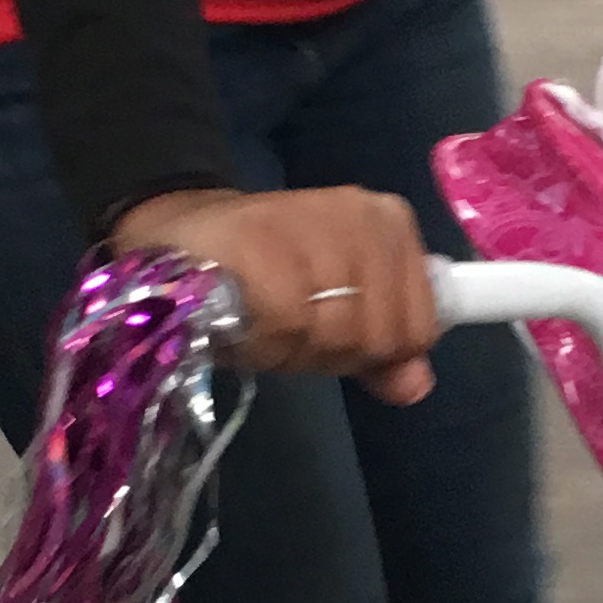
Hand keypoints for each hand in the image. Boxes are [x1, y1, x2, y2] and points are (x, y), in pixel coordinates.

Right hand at [107, 184, 438, 406]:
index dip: (374, 354)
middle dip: (329, 353)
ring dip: (291, 350)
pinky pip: (288, 324)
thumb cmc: (266, 275)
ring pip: (336, 333)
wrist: (183, 231)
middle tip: (287, 331)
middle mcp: (363, 215)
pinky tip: (241, 322)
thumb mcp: (334, 313)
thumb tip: (417, 387)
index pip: (419, 328)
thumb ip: (381, 351)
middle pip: (378, 336)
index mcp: (392, 227)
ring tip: (261, 322)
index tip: (328, 335)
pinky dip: (264, 342)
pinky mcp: (265, 239)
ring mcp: (316, 221)